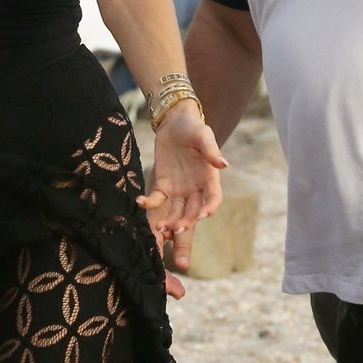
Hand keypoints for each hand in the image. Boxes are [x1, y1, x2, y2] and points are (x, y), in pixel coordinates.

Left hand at [137, 103, 226, 296]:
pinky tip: (140, 204)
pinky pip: (157, 200)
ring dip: (168, 223)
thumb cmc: (193, 127)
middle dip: (186, 228)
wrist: (175, 122)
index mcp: (209, 178)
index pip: (213, 199)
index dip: (209, 208)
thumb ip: (211, 150)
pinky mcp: (162, 186)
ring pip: (175, 213)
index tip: (201, 216)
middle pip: (193, 213)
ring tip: (160, 231)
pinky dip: (149, 204)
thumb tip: (223, 164)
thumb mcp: (203, 135)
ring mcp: (179, 190)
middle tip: (178, 240)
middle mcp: (196, 189)